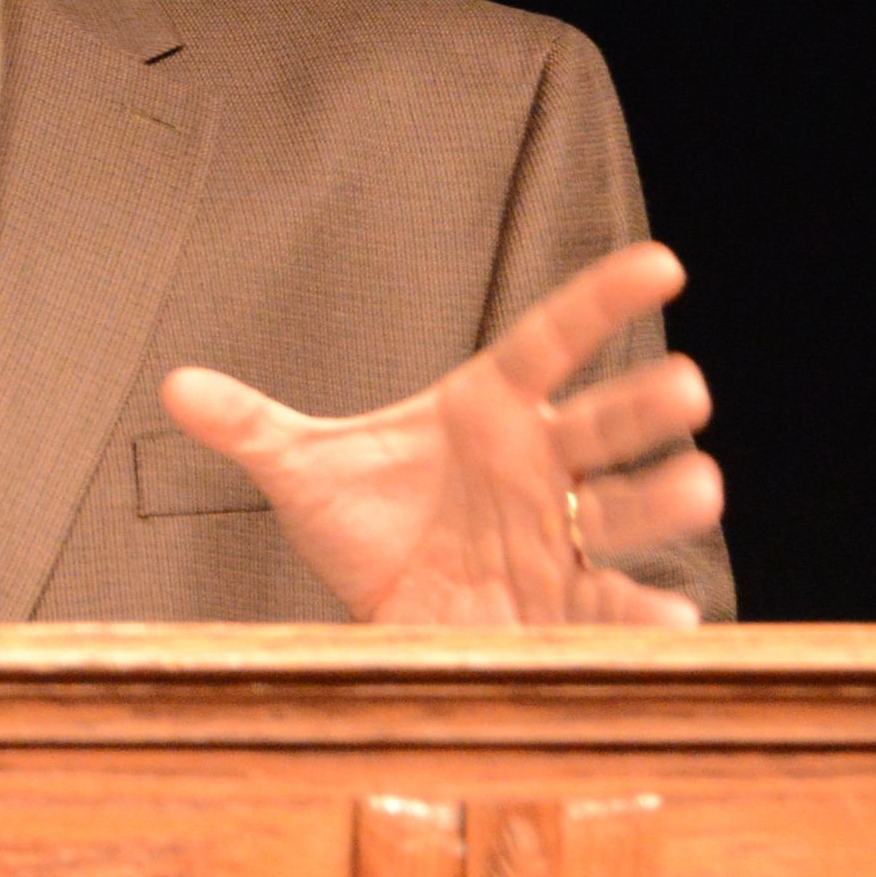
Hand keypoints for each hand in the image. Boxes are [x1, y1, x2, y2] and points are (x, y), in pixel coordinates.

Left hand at [159, 242, 721, 624]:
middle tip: (688, 385)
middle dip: (647, 407)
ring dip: (666, 497)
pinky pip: (614, 602)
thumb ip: (248, 424)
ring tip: (700, 483)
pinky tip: (668, 614)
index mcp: (489, 408)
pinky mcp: (569, 605)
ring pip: (629, 507)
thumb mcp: (301, 468)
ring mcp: (564, 533)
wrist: (387, 605)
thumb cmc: (370, 521)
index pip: (549, 340)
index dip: (601, 302)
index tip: (662, 261)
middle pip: (604, 423)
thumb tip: (174, 385)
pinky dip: (642, 610)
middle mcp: (542, 462)